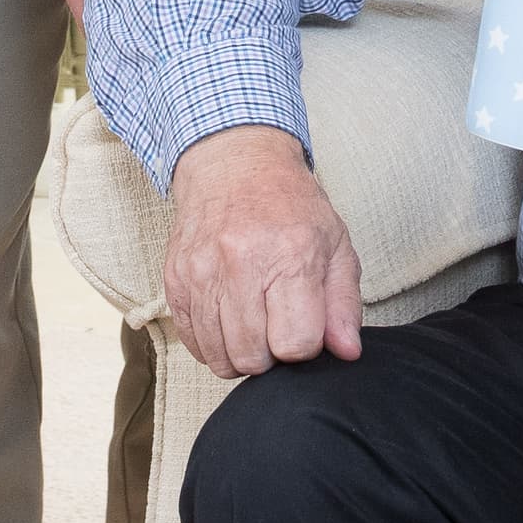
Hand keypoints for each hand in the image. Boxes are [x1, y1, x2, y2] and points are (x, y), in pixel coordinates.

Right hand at [163, 126, 363, 377]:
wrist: (234, 164)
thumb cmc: (290, 206)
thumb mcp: (335, 245)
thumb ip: (344, 304)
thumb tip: (347, 352)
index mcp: (290, 256)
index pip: (295, 344)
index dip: (304, 346)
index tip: (304, 325)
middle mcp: (241, 264)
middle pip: (253, 357)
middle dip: (271, 355)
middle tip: (277, 326)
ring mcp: (202, 272)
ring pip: (219, 357)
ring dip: (240, 353)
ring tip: (253, 323)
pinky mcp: (175, 279)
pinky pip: (192, 342)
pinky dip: (211, 344)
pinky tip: (228, 320)